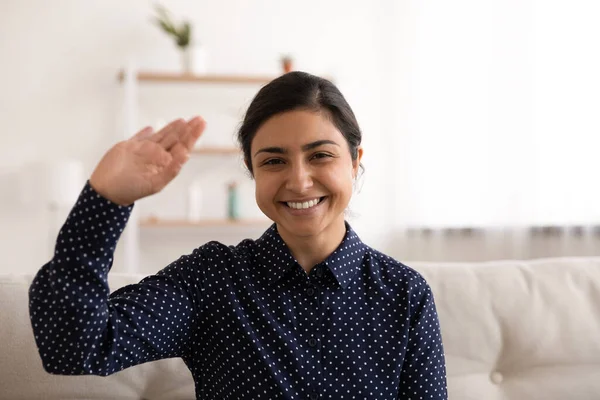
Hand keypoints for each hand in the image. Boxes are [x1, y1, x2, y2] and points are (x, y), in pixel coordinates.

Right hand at [89, 117, 205, 205]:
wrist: (107, 190)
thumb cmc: (131, 190)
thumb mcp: (155, 183)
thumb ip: (171, 169)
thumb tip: (186, 155)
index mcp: (165, 164)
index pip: (183, 147)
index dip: (192, 136)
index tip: (201, 125)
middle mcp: (156, 156)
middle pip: (175, 139)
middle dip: (187, 129)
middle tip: (199, 119)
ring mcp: (143, 151)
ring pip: (161, 135)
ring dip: (172, 128)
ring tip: (183, 121)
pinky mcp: (129, 147)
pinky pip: (140, 137)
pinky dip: (146, 132)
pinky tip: (151, 128)